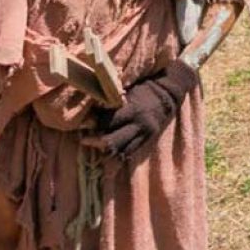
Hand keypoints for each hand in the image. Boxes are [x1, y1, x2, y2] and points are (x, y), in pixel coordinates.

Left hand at [82, 60, 198, 160]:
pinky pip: (131, 152)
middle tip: (84, 140)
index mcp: (132, 109)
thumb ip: (113, 100)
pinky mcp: (147, 140)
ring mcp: (144, 134)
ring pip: (122, 151)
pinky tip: (109, 161)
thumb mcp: (128, 90)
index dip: (94, 124)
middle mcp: (138, 124)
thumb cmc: (144, 88)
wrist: (168, 95)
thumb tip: (91, 108)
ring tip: (94, 153)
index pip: (108, 121)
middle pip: (113, 141)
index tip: (82, 124)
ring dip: (106, 153)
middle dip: (96, 142)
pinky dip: (119, 156)